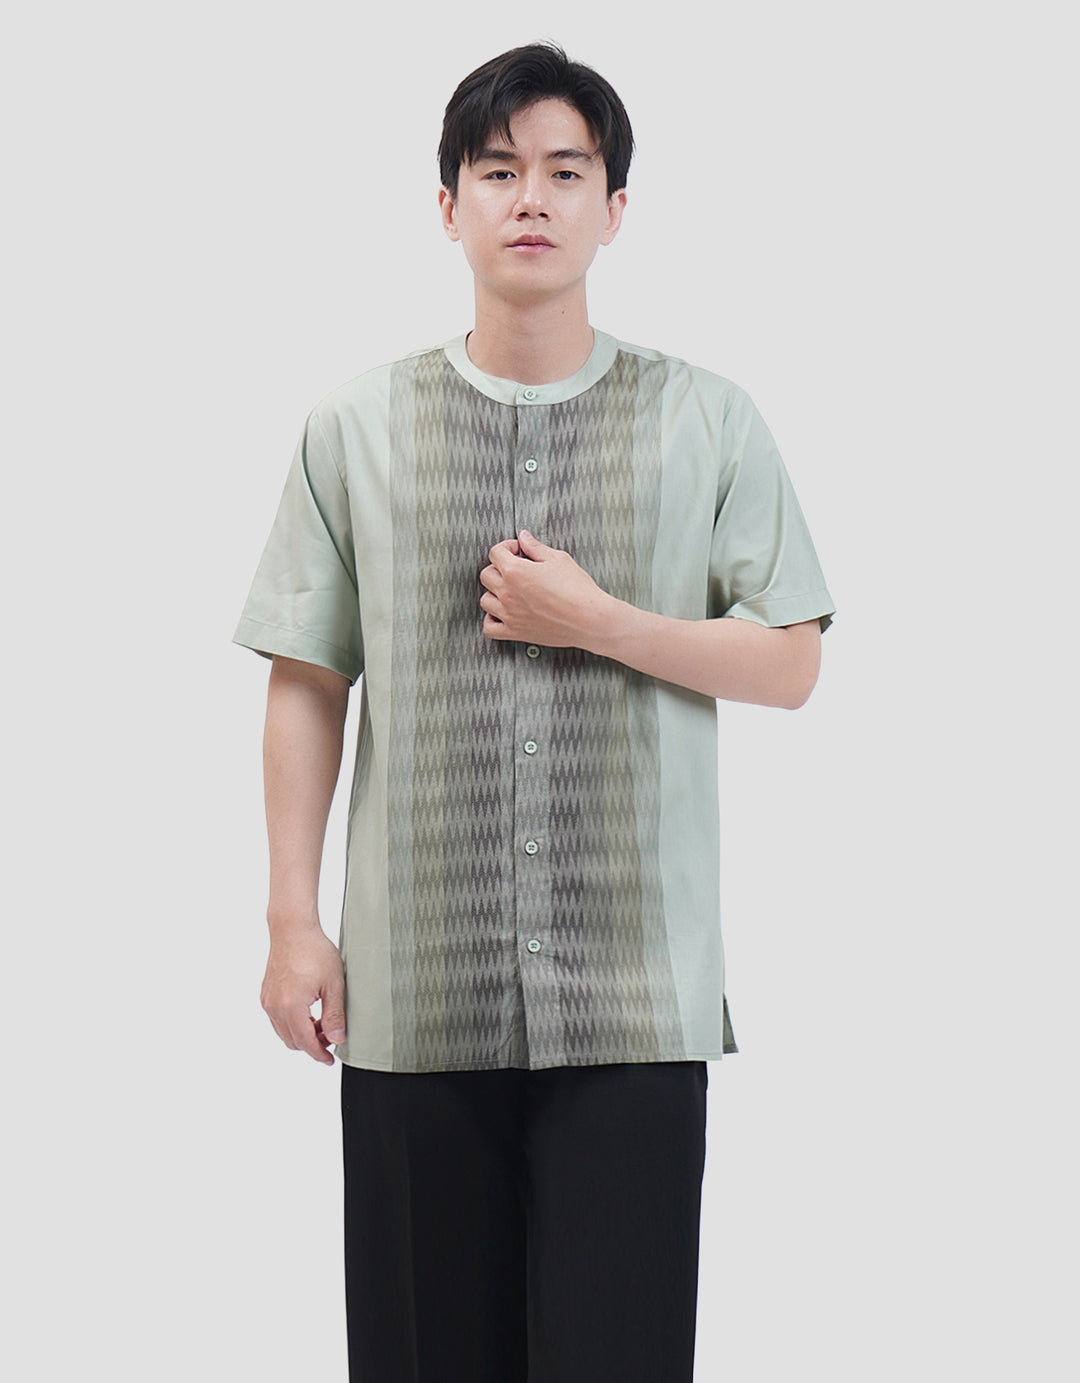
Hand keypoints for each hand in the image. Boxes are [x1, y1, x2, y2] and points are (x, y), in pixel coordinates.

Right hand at [260, 928, 345, 1065]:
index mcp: (291, 1007)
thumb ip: (335, 1014)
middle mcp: (274, 1007)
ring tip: (322, 1022)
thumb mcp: (334, 984)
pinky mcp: (266, 995)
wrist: (292, 930)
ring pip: (284, 1032)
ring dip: (302, 1034)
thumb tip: (337, 1039)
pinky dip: (293, 1023)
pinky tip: (310, 1011)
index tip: (330, 1060)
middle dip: (313, 1044)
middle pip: (293, 1041)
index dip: (320, 1054)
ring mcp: (267, 1001)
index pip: (306, 1043)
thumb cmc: (314, 951)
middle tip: (332, 1035)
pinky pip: (278, 1020)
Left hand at [479, 530, 610, 647]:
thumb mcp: (558, 559)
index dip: (507, 547)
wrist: (589, 619)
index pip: (495, 553)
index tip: (517, 551)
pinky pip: (489, 628)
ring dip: (494, 593)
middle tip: (515, 569)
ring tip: (511, 591)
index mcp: (515, 572)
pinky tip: (503, 613)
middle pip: (486, 575)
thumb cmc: (577, 590)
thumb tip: (524, 538)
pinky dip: (492, 620)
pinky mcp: (515, 632)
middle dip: (499, 568)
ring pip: (485, 600)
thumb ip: (536, 547)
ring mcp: (509, 614)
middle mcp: (508, 593)